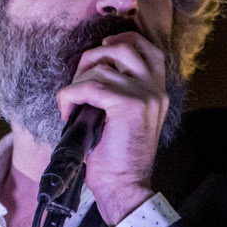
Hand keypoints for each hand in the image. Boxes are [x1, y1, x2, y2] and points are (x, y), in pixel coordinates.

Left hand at [55, 30, 168, 224]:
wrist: (124, 186)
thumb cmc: (116, 158)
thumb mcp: (123, 119)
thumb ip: (119, 92)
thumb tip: (91, 69)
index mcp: (158, 92)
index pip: (148, 48)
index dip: (123, 41)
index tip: (102, 48)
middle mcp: (156, 90)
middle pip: (124, 48)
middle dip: (94, 55)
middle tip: (78, 78)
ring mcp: (145, 95)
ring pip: (101, 67)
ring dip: (77, 82)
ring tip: (72, 103)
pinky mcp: (128, 104)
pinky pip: (89, 87)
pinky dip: (71, 95)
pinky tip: (68, 111)